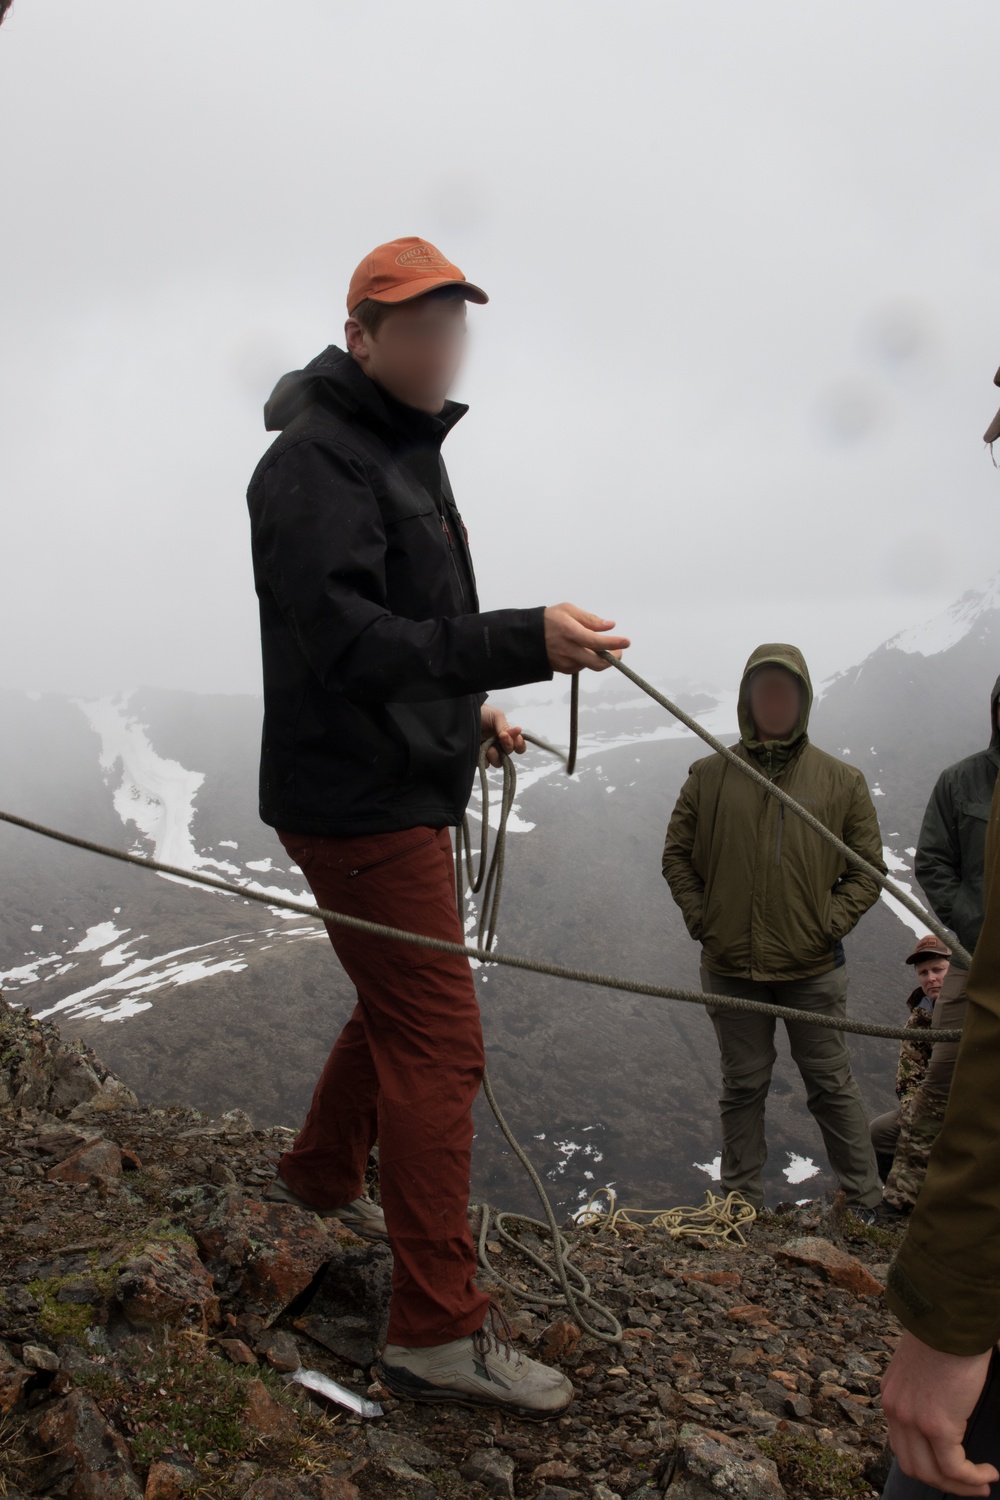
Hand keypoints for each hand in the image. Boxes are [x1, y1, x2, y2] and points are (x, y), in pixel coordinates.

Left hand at [481, 705, 525, 767]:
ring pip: (497, 762)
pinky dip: (483, 758)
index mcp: (506, 737)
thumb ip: (506, 726)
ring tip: (489, 747)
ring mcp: (488, 752)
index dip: (519, 745)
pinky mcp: (478, 757)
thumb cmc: (482, 713)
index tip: (516, 740)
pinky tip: (479, 748)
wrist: (465, 715)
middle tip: (501, 738)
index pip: (518, 746)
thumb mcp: (496, 716)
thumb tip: (518, 731)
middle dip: (507, 747)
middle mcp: (498, 746)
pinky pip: (485, 764)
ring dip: (495, 755)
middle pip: (508, 755)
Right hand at [544, 603, 629, 673]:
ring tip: (595, 645)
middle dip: (613, 658)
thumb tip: (610, 625)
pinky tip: (580, 649)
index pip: (595, 641)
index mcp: (569, 632)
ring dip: (599, 657)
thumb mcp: (568, 610)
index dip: (613, 643)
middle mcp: (567, 650)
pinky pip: (582, 666)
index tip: (626, 642)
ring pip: (591, 664)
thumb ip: (590, 619)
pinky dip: (586, 659)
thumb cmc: (549, 620)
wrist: (526, 637)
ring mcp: (565, 662)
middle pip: (597, 663)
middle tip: (619, 650)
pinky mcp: (564, 670)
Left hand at [881, 1332, 996, 1495]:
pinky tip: (989, 1473)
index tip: (951, 1468)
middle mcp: (895, 1409)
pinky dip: (972, 1478)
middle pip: (912, 1465)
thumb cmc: (944, 1335)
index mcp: (892, 1395)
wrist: (949, 1319)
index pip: (901, 1444)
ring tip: (983, 1484)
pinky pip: (954, 1468)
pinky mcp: (937, 1425)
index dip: (927, 1462)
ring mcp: (913, 1420)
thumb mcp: (922, 1367)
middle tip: (969, 1483)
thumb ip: (925, 1390)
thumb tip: (945, 1407)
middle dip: (943, 1481)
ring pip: (933, 1474)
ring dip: (960, 1486)